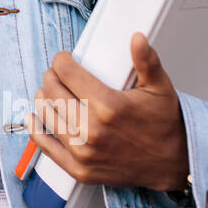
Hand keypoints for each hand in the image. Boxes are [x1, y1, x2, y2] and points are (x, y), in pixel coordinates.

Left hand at [27, 32, 190, 191]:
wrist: (173, 164)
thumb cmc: (165, 125)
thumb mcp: (160, 88)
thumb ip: (146, 61)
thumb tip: (137, 37)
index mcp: (109, 106)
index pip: (67, 72)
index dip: (62, 60)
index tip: (65, 59)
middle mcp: (92, 130)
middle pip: (52, 91)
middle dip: (51, 76)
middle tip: (57, 73)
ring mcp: (83, 152)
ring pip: (46, 114)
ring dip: (44, 98)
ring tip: (51, 91)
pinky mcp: (79, 170)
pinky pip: (46, 146)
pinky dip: (36, 129)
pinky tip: (34, 117)